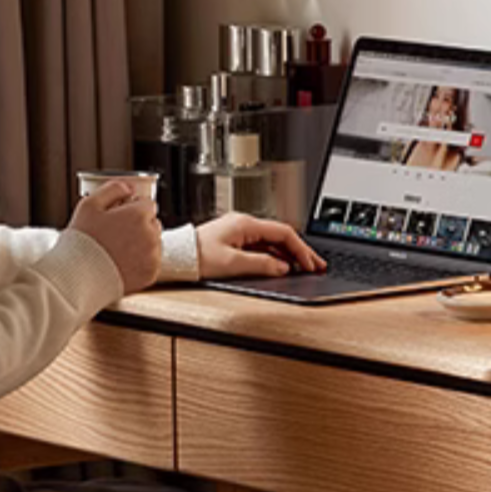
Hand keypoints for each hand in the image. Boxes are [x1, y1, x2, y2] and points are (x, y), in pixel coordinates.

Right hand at [69, 182, 161, 292]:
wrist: (79, 277)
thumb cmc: (82, 241)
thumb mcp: (89, 205)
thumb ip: (112, 189)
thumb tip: (128, 187)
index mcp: (139, 215)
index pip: (148, 203)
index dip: (132, 208)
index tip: (120, 216)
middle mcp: (151, 235)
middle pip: (152, 222)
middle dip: (139, 225)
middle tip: (116, 234)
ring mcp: (153, 256)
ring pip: (154, 243)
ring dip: (142, 243)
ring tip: (118, 249)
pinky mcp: (151, 274)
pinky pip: (152, 262)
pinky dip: (141, 261)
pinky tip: (122, 262)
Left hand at [195, 214, 326, 279]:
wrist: (174, 258)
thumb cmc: (195, 257)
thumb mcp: (232, 264)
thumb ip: (261, 265)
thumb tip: (282, 267)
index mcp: (245, 224)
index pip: (283, 233)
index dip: (301, 248)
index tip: (310, 263)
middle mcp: (244, 224)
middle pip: (281, 236)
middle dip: (300, 250)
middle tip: (316, 264)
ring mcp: (239, 232)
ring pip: (272, 241)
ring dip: (289, 254)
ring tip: (304, 266)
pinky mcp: (234, 241)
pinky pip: (262, 246)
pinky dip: (276, 256)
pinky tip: (282, 265)